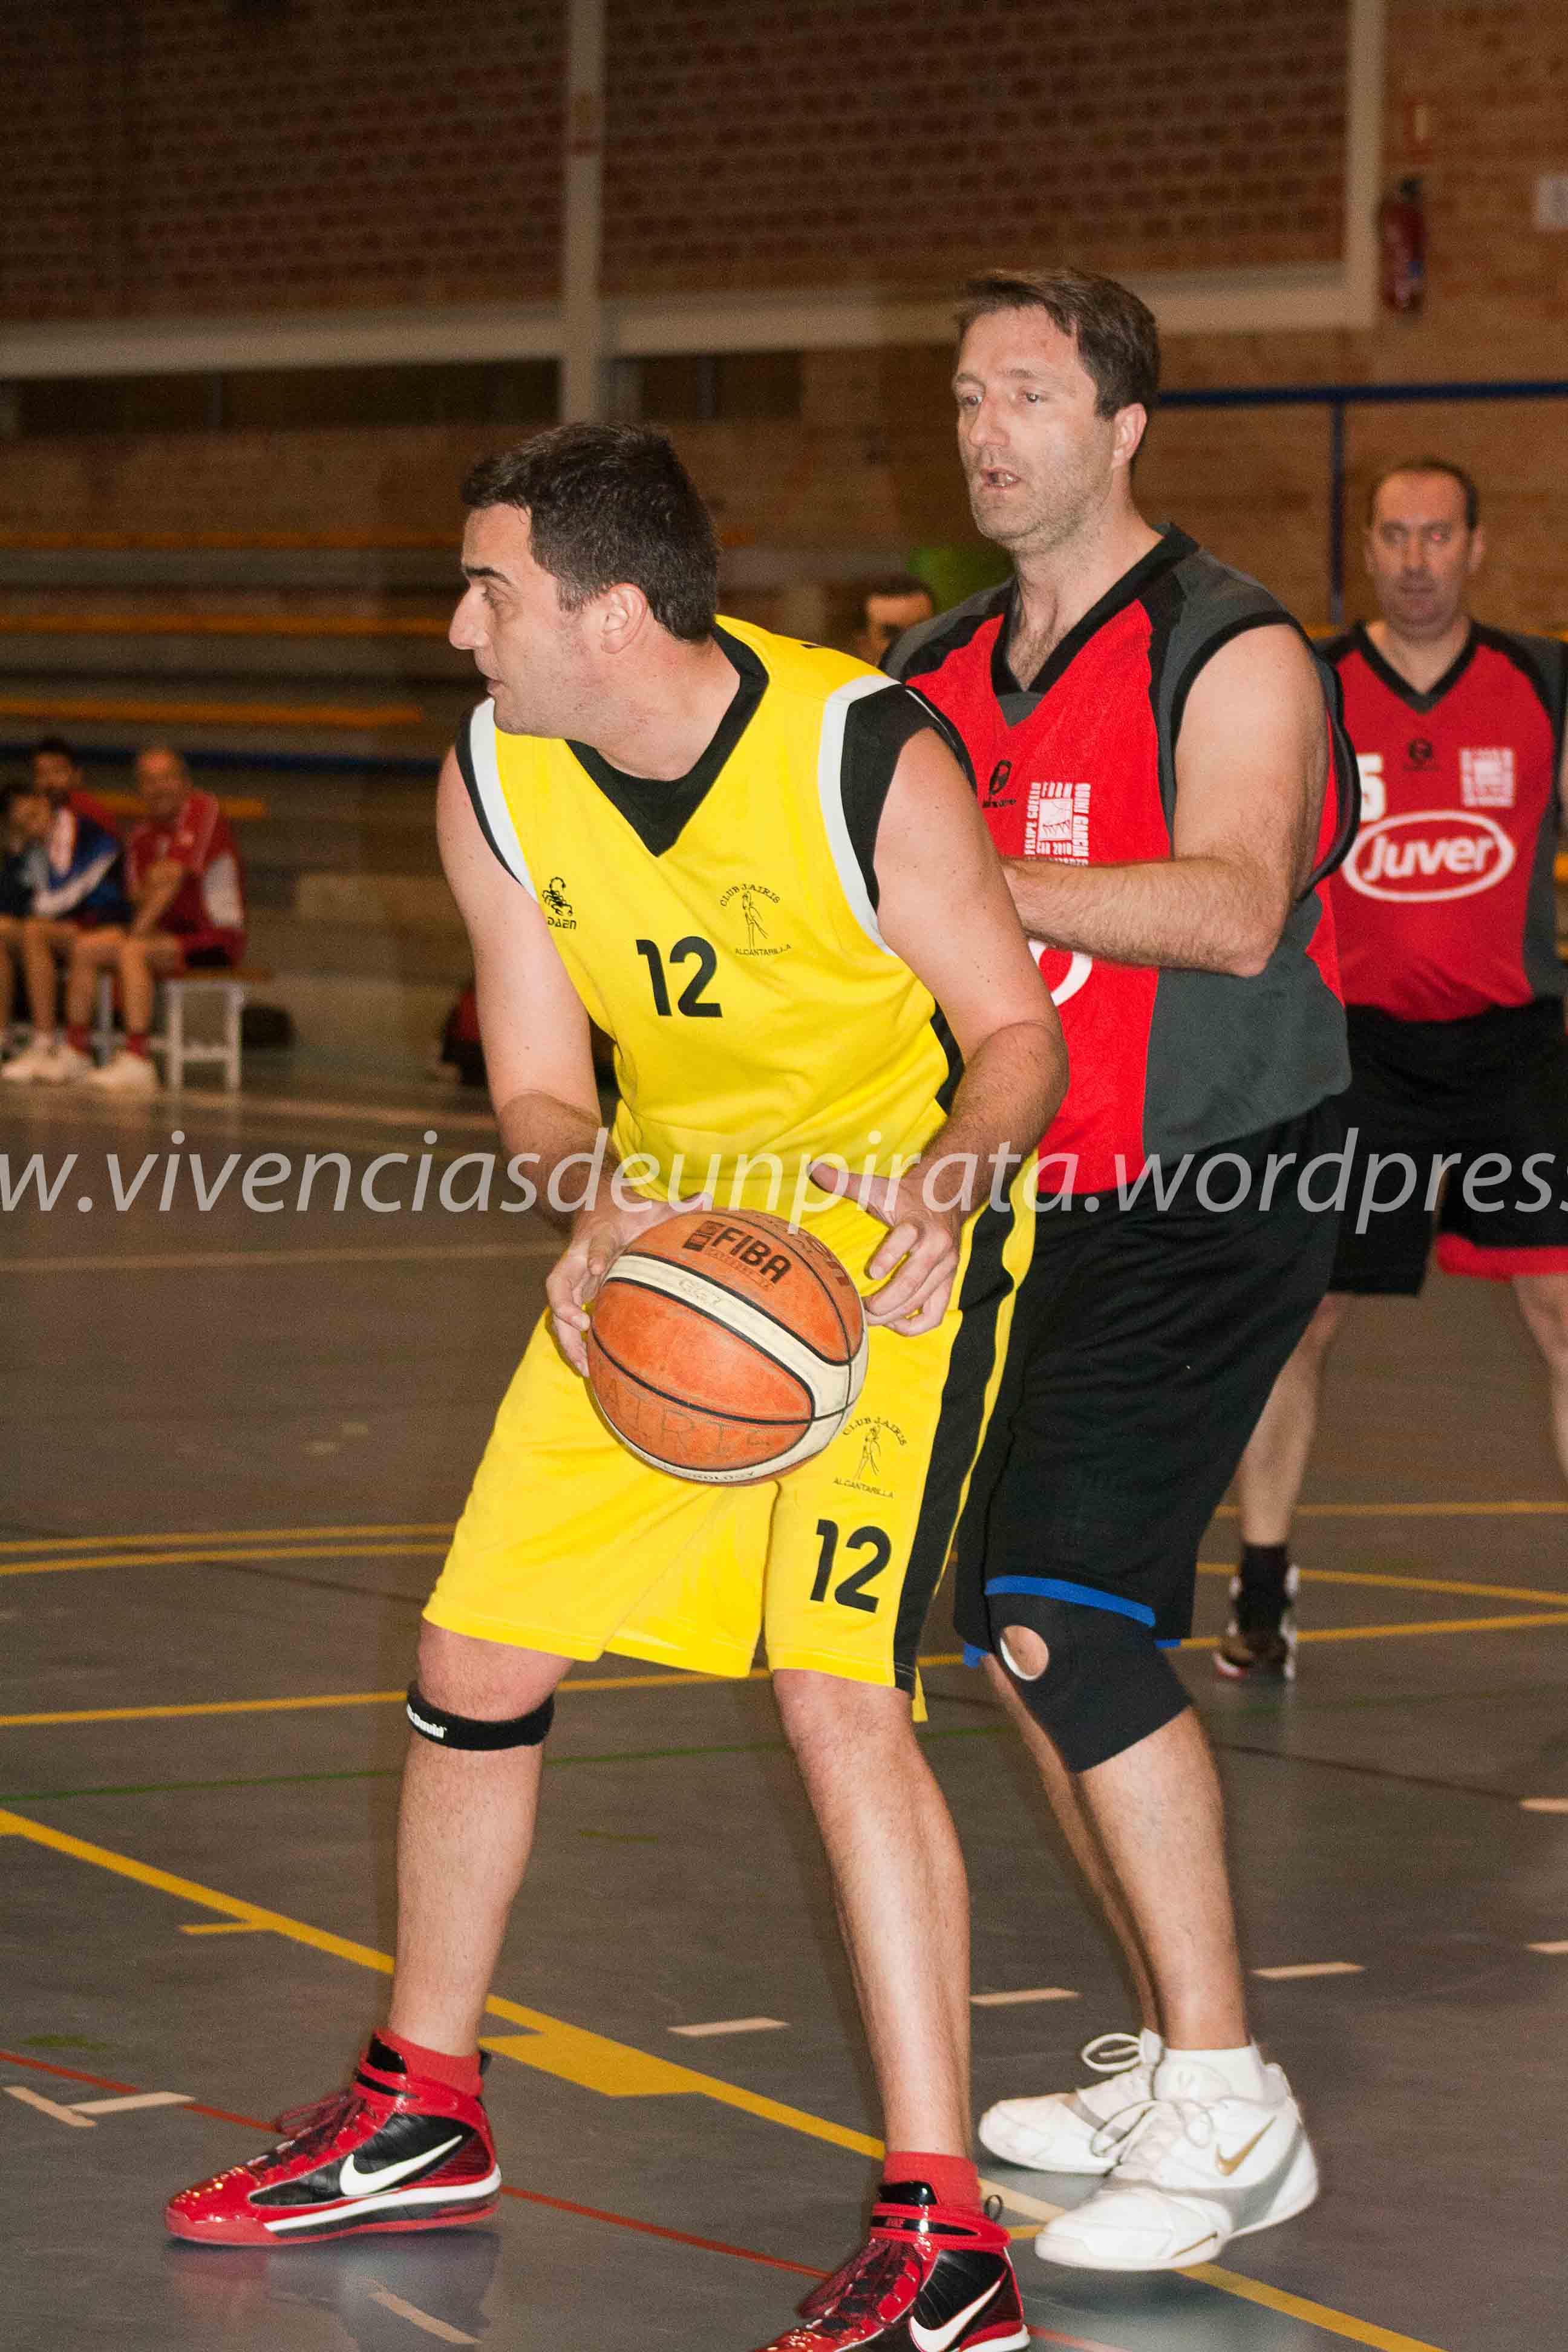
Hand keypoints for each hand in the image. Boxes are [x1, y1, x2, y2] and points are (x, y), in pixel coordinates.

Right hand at [546, 1185, 710, 1374]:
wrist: (596, 1204)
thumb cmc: (629, 1211)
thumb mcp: (652, 1206)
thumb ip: (678, 1206)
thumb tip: (708, 1198)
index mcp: (599, 1235)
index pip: (595, 1244)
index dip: (597, 1254)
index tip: (599, 1266)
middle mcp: (578, 1257)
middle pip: (559, 1283)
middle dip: (564, 1307)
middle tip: (580, 1328)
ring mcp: (574, 1276)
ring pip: (559, 1306)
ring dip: (566, 1336)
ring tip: (583, 1366)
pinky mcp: (575, 1291)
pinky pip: (567, 1317)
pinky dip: (574, 1341)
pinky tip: (588, 1367)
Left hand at [809, 1159, 962, 1336]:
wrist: (947, 1198)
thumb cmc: (904, 1196)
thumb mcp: (878, 1187)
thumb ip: (847, 1182)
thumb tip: (815, 1169)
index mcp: (918, 1223)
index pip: (907, 1239)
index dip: (890, 1256)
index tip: (870, 1270)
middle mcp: (937, 1248)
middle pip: (913, 1281)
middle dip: (885, 1302)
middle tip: (860, 1310)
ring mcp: (946, 1268)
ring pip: (923, 1302)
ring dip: (894, 1316)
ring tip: (868, 1319)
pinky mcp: (948, 1283)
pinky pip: (935, 1313)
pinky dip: (915, 1325)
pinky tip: (893, 1323)